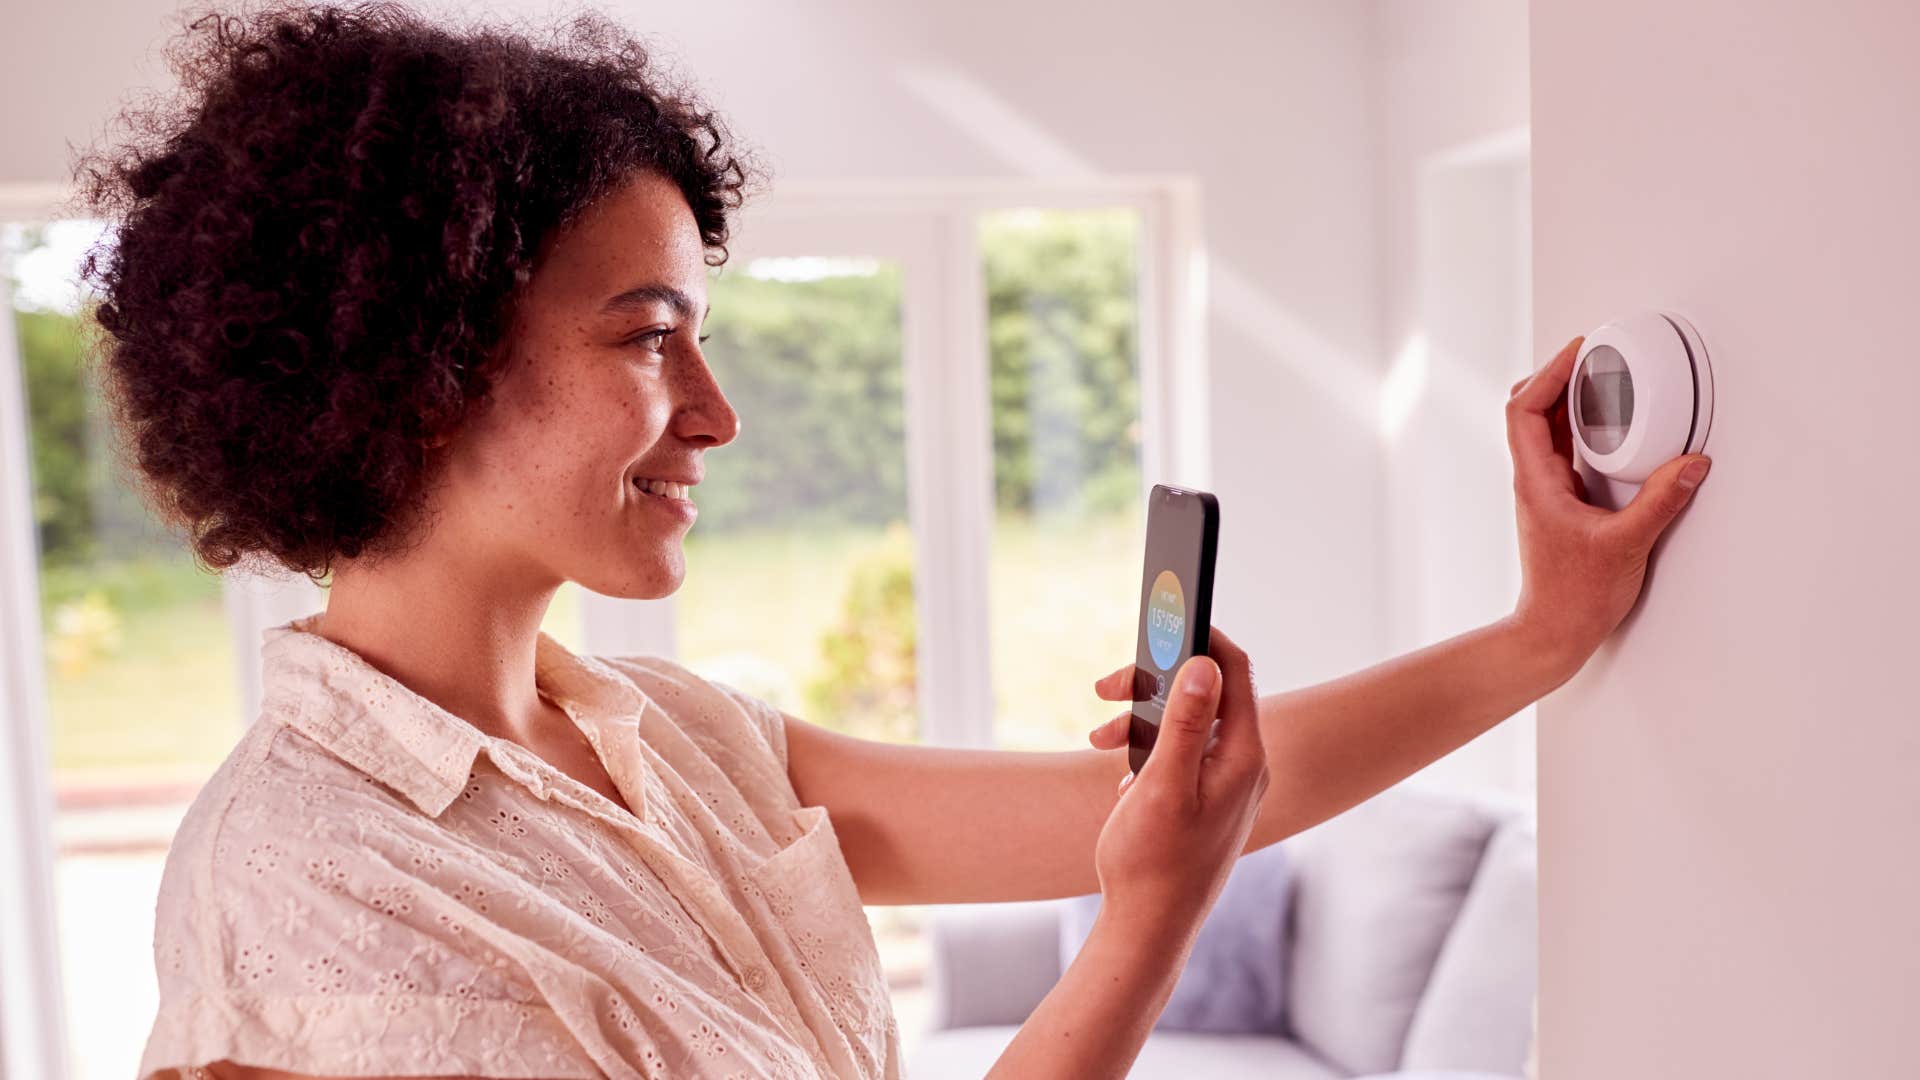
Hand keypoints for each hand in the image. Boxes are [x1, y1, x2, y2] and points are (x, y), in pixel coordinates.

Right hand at [1083, 629, 1267, 929]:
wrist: (1149, 928)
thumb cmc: (1154, 862)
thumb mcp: (1164, 785)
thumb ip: (1187, 723)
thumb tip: (1203, 663)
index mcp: (1243, 757)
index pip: (1235, 671)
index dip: (1203, 637)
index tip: (1164, 619)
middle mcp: (1242, 766)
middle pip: (1206, 694)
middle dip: (1154, 684)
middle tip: (1107, 689)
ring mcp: (1224, 785)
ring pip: (1187, 725)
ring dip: (1143, 720)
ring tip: (1100, 738)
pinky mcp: (1204, 801)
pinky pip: (1180, 755)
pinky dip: (1147, 753)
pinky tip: (1122, 780)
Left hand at [1507, 336, 1712, 671]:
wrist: (1554, 632)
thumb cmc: (1574, 597)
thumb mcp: (1626, 545)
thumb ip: (1660, 502)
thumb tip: (1692, 464)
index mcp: (1536, 482)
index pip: (1524, 411)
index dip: (1547, 374)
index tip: (1579, 351)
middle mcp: (1534, 481)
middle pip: (1529, 412)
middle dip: (1556, 377)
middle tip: (1592, 356)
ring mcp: (1545, 491)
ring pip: (1546, 431)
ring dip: (1568, 400)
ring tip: (1602, 378)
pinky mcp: (1561, 503)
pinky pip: (1564, 451)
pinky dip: (1581, 428)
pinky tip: (1611, 426)